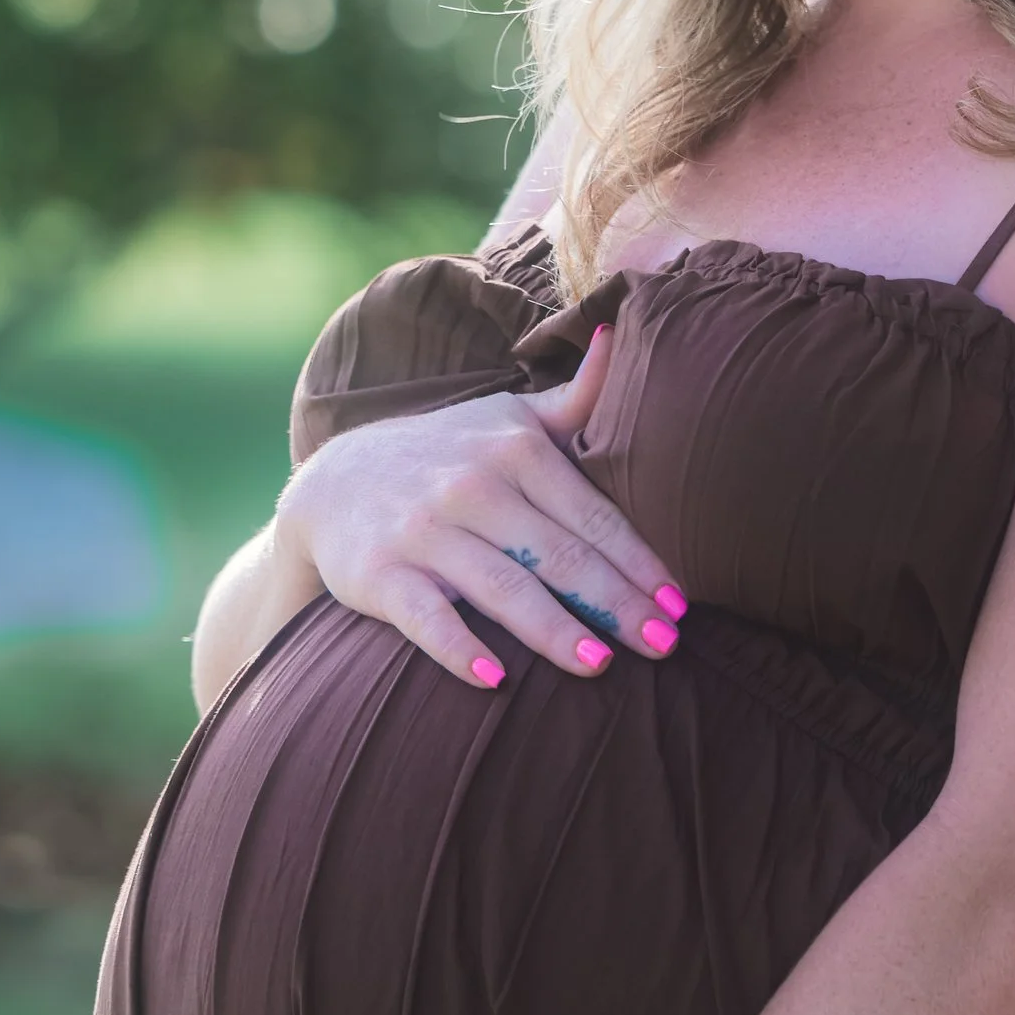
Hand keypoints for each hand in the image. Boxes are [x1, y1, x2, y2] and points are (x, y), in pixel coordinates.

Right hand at [277, 323, 687, 690]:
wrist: (333, 484)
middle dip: (615, 602)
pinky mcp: (379, 573)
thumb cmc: (446, 457)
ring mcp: (423, 530)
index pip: (592, 515)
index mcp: (514, 448)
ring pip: (501, 586)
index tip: (681, 605)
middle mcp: (471, 485)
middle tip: (664, 644)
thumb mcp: (507, 418)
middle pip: (557, 554)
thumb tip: (620, 335)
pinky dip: (457, 648)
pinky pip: (424, 617)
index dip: (640, 562)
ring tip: (599, 665)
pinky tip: (495, 679)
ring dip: (553, 629)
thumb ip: (572, 399)